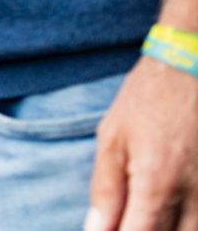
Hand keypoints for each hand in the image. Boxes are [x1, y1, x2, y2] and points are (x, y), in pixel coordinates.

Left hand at [88, 56, 197, 230]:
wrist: (190, 68)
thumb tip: (95, 229)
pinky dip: (188, 219)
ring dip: (169, 225)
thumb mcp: (112, 138)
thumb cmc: (146, 100)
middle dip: (145, 229)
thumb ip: (105, 189)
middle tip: (128, 216)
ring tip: (146, 211)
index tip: (107, 230)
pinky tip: (169, 208)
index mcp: (157, 183)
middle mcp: (194, 195)